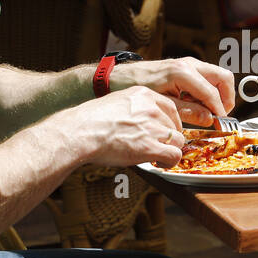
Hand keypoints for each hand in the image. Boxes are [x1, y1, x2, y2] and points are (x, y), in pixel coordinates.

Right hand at [63, 86, 185, 167]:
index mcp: (143, 95)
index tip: (166, 131)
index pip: (170, 107)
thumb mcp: (115, 102)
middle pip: (175, 125)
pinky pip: (174, 155)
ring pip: (178, 140)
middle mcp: (151, 109)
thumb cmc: (90, 121)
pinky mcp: (150, 146)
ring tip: (157, 156)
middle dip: (169, 138)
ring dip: (170, 150)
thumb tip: (138, 121)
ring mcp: (152, 127)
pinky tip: (160, 163)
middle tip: (159, 146)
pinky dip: (170, 162)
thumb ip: (132, 108)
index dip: (170, 122)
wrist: (80, 131)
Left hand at [109, 57, 235, 125]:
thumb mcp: (163, 104)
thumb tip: (209, 119)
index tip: (221, 123)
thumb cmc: (137, 87)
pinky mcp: (187, 67)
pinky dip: (209, 91)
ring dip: (218, 95)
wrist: (121, 76)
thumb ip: (188, 111)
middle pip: (224, 77)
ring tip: (207, 111)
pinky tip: (196, 104)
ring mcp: (190, 64)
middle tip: (220, 115)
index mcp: (183, 72)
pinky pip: (208, 78)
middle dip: (226, 98)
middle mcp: (190, 64)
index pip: (212, 92)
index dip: (219, 110)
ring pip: (218, 77)